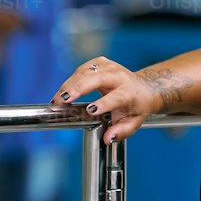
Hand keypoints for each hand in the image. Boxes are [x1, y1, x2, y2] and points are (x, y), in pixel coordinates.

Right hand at [51, 56, 173, 143]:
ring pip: (85, 73)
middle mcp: (119, 76)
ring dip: (69, 86)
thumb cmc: (136, 106)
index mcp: (129, 92)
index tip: (90, 110)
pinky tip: (63, 92)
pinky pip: (81, 70)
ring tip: (57, 100)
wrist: (143, 87)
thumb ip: (121, 131)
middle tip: (62, 100)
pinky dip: (70, 81)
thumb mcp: (133, 122)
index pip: (116, 97)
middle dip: (78, 89)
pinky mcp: (99, 62)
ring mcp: (109, 66)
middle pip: (97, 79)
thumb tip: (107, 138)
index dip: (103, 103)